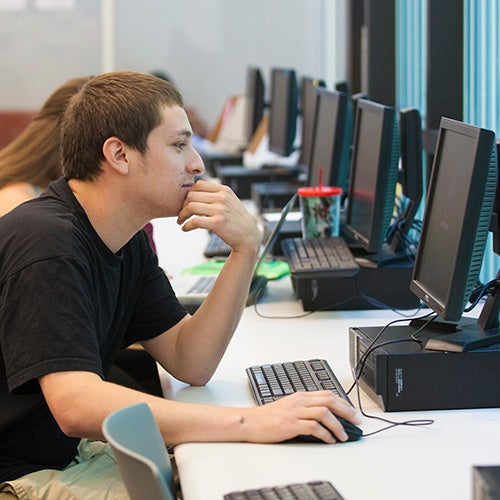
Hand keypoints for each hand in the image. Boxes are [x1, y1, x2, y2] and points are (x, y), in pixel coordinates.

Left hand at [177, 180, 259, 254]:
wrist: (249, 236)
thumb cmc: (237, 220)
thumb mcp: (230, 201)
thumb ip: (216, 195)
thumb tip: (195, 192)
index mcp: (224, 190)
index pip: (199, 185)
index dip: (189, 193)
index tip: (186, 203)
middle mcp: (222, 198)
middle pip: (192, 195)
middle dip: (182, 205)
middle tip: (181, 213)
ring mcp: (220, 210)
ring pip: (191, 207)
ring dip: (182, 215)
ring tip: (181, 221)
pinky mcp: (217, 223)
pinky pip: (195, 221)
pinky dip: (186, 225)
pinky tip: (185, 228)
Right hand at [244, 391, 361, 443]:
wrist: (251, 422)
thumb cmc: (268, 417)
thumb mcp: (289, 406)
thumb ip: (305, 407)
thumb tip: (324, 416)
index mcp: (300, 396)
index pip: (327, 394)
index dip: (343, 402)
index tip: (352, 411)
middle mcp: (300, 401)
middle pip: (329, 400)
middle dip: (346, 411)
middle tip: (356, 421)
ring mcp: (296, 412)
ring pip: (324, 413)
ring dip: (338, 425)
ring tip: (343, 436)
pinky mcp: (291, 424)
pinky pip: (314, 427)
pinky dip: (325, 434)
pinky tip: (329, 440)